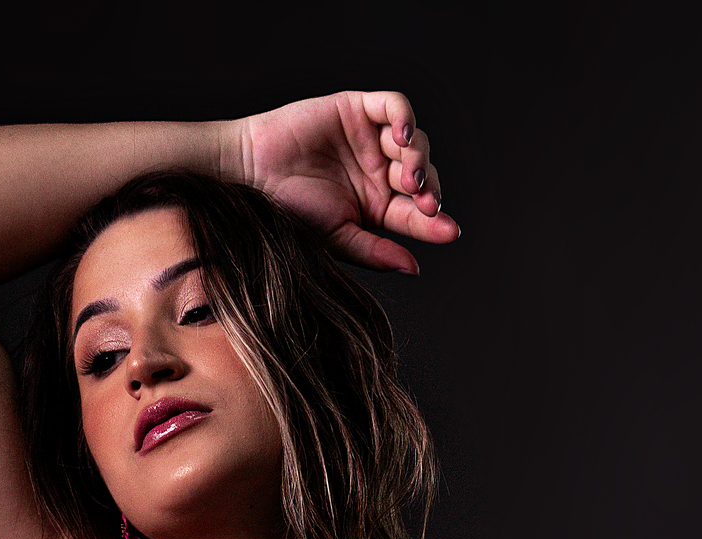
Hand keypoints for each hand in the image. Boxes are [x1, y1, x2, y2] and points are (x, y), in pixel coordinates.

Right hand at [229, 91, 458, 273]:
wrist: (251, 173)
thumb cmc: (288, 210)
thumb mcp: (336, 237)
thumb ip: (375, 251)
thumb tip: (414, 268)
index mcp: (376, 206)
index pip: (415, 214)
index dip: (435, 222)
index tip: (450, 231)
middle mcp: (379, 172)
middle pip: (421, 176)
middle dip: (429, 190)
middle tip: (426, 203)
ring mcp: (371, 139)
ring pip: (414, 143)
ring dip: (419, 158)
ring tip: (409, 176)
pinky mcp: (359, 108)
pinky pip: (394, 106)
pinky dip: (405, 118)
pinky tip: (402, 137)